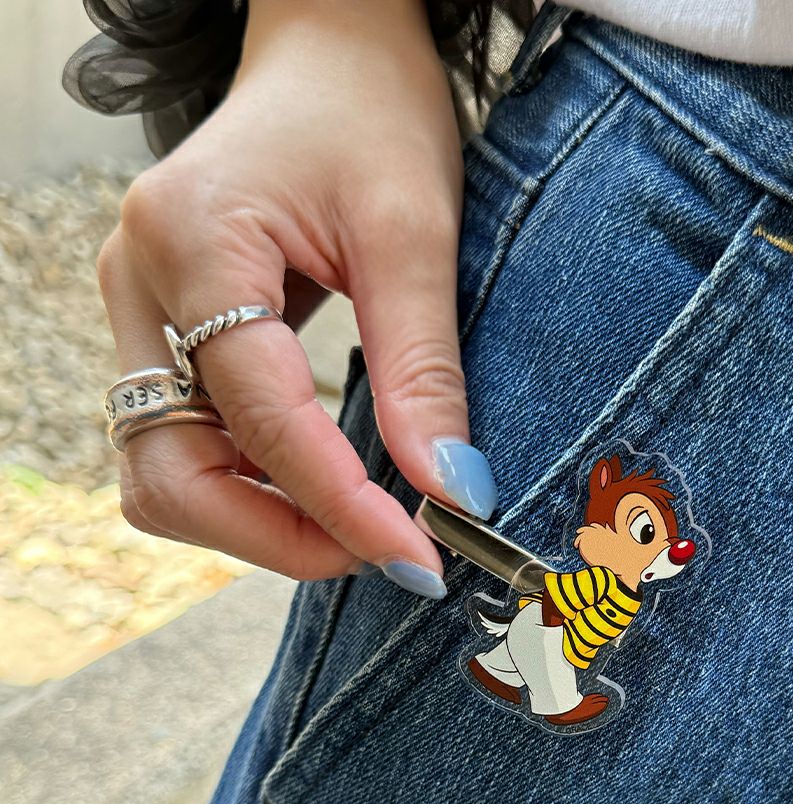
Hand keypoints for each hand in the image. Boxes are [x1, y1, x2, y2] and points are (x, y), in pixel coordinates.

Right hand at [97, 0, 496, 596]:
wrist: (329, 52)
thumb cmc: (371, 113)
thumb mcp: (413, 232)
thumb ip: (424, 368)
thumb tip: (449, 491)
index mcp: (191, 242)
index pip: (258, 418)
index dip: (339, 505)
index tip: (418, 558)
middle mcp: (139, 286)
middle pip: (170, 472)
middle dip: (276, 534)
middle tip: (382, 549)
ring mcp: (140, 314)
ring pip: (167, 474)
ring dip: (261, 520)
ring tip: (362, 521)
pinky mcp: (165, 334)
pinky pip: (189, 446)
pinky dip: (255, 485)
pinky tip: (327, 483)